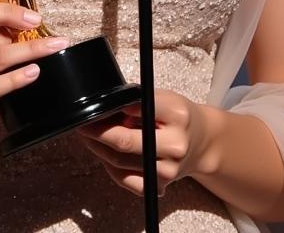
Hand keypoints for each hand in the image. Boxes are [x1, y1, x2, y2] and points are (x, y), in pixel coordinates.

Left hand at [76, 89, 210, 196]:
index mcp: (177, 115)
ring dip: (98, 148)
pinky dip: (110, 167)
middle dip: (96, 132)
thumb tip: (106, 105)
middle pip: (125, 141)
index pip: (138, 109)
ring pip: (120, 162)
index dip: (112, 109)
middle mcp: (175, 145)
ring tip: (88, 135)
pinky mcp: (161, 186)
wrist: (202, 143)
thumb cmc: (178, 116)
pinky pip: (126, 181)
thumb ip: (138, 100)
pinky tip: (103, 154)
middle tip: (81, 123)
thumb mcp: (164, 97)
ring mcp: (168, 169)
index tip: (94, 106)